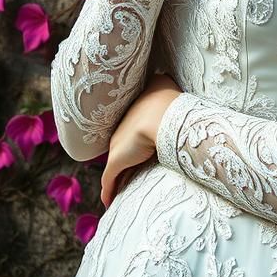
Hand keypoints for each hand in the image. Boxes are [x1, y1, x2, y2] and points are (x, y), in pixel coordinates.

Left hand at [99, 73, 183, 208]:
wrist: (160, 115)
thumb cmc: (167, 101)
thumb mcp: (164, 85)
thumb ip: (162, 82)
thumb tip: (161, 74)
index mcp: (132, 114)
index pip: (129, 129)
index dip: (132, 140)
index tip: (135, 147)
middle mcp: (120, 129)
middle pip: (120, 148)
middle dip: (123, 159)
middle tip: (128, 172)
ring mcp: (116, 146)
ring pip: (114, 166)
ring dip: (116, 179)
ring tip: (119, 190)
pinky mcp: (115, 162)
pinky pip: (109, 181)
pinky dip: (108, 192)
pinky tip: (108, 202)